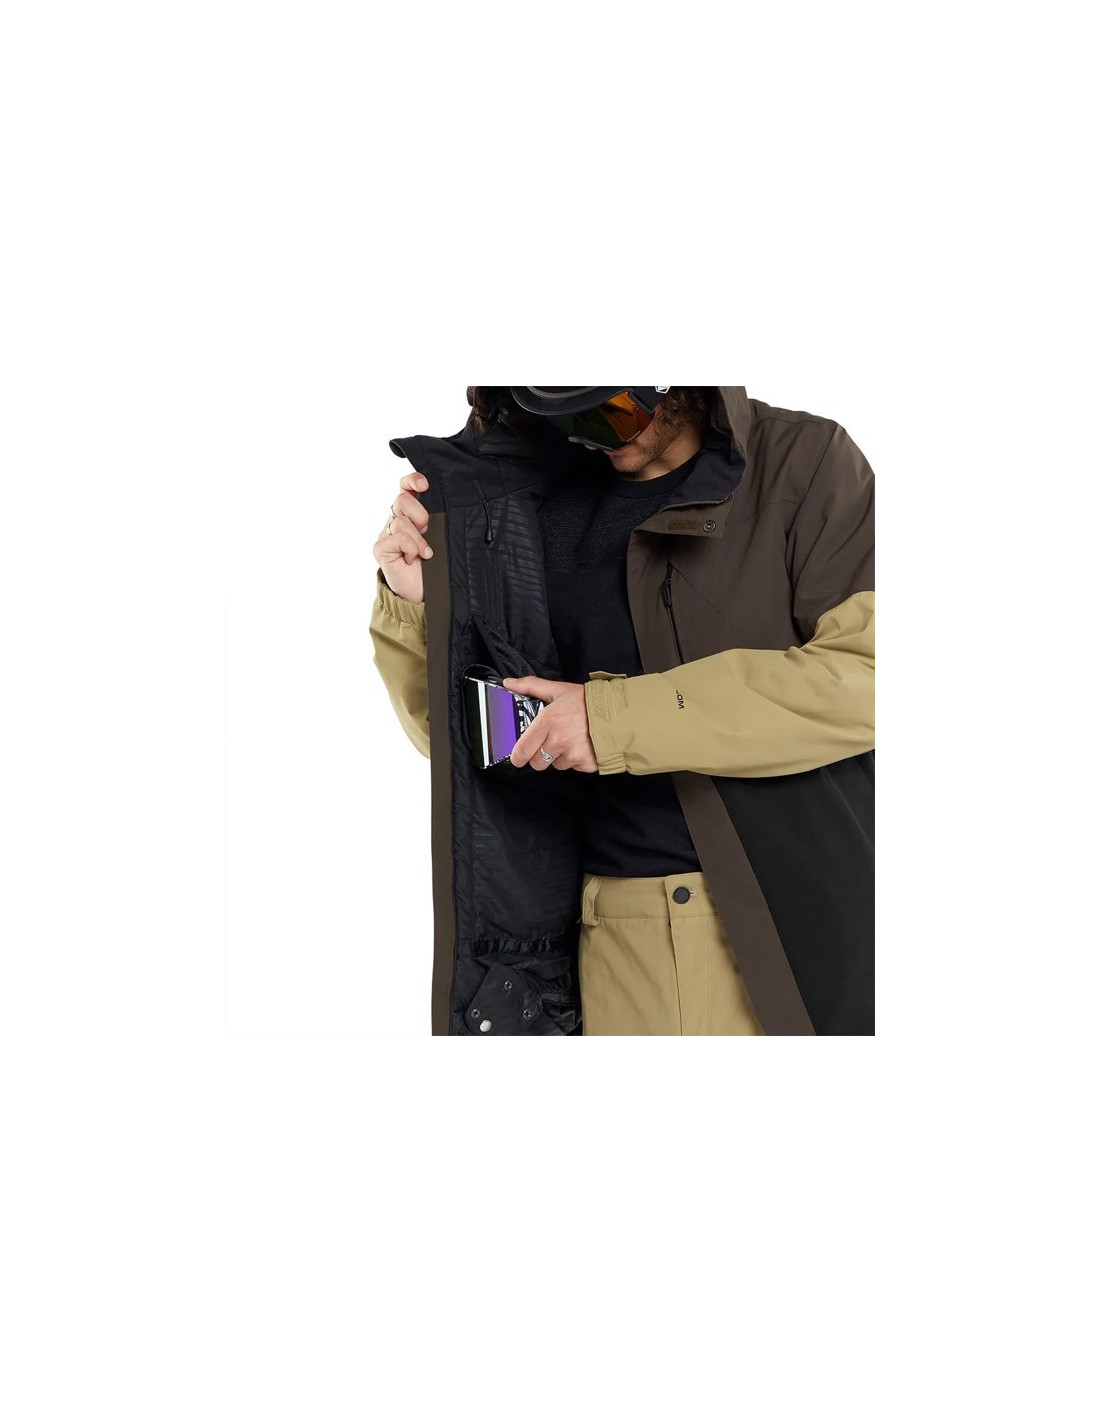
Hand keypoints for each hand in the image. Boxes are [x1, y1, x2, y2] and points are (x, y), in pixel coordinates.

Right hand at [372, 472, 432, 603]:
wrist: (423, 592)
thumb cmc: (433, 564)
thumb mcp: (438, 537)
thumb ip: (435, 519)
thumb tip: (435, 504)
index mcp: (409, 514)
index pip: (405, 488)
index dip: (412, 481)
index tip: (424, 485)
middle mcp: (395, 520)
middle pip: (402, 500)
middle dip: (419, 515)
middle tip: (426, 531)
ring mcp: (385, 534)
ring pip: (401, 522)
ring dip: (418, 540)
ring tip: (423, 554)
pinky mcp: (380, 548)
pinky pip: (397, 538)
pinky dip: (410, 549)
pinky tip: (411, 559)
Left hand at [503, 676, 598, 772]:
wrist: (621, 712)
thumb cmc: (589, 701)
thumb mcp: (559, 690)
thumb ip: (531, 686)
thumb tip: (509, 683)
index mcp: (548, 722)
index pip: (523, 749)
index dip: (518, 756)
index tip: (518, 757)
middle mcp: (559, 741)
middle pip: (537, 762)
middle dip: (540, 756)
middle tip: (550, 743)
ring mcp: (574, 755)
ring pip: (557, 765)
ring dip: (560, 757)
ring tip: (572, 740)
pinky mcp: (587, 764)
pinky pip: (574, 768)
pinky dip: (577, 760)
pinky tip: (584, 746)